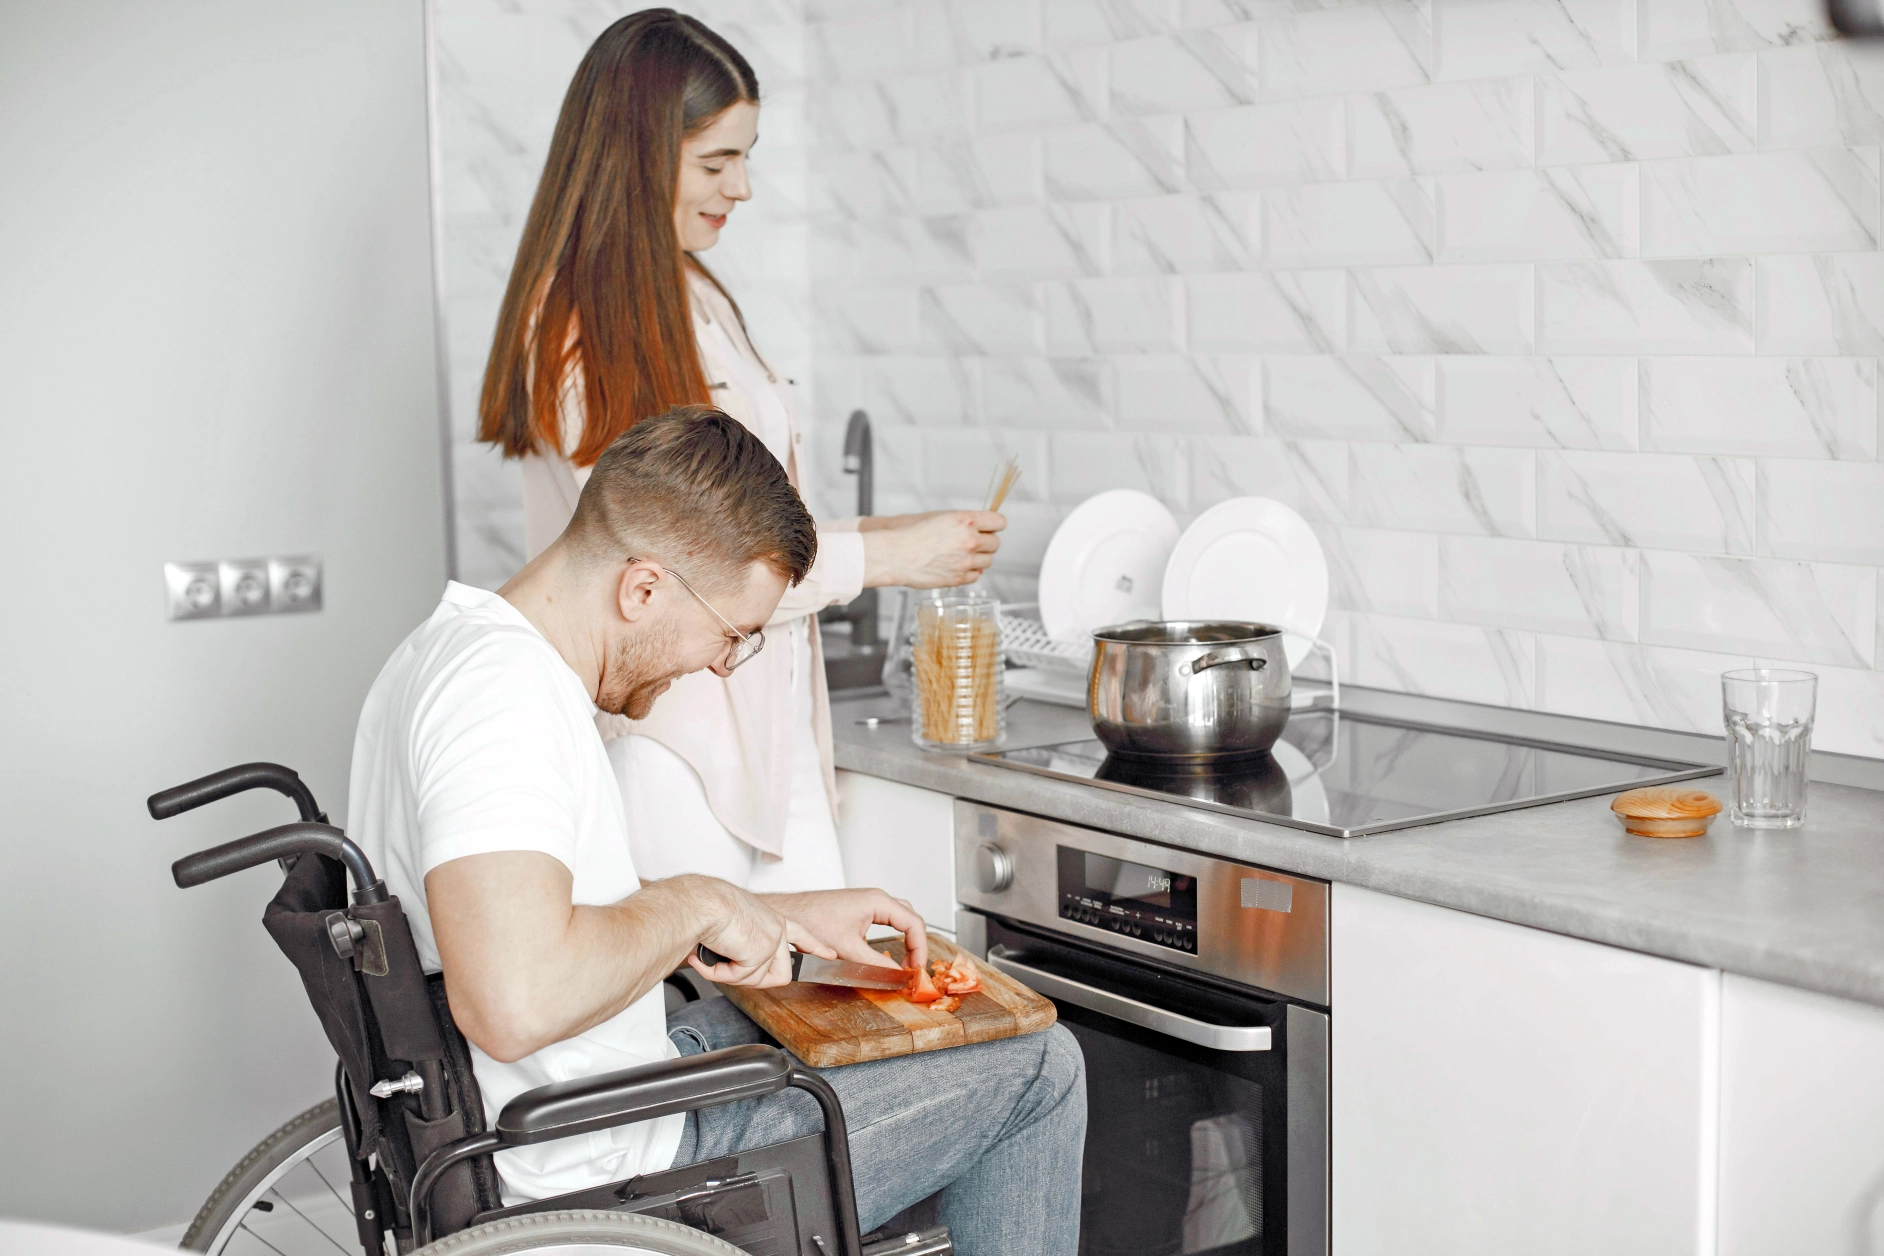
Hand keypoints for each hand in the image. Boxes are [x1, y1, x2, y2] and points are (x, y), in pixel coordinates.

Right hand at [687, 881, 838, 988]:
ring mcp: (773, 940)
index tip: (830, 955)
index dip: (815, 947)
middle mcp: (776, 927)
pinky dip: (718, 973)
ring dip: (733, 975)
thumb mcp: (731, 925)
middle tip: (727, 966)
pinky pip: (740, 979)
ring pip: (759, 979)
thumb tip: (735, 961)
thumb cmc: (706, 908)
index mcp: (770, 917)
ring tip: (716, 953)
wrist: (700, 903)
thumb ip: (744, 943)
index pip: (800, 934)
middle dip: (751, 977)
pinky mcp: (763, 951)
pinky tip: (708, 957)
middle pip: (780, 972)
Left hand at [762, 888, 929, 974]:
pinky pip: (886, 921)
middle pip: (910, 920)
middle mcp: (876, 898)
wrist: (788, 913)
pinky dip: (893, 937)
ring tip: (905, 964)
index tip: (916, 970)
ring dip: (905, 941)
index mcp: (878, 902)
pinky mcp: (859, 910)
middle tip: (913, 968)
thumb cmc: (811, 921)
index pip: (913, 924)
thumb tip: (897, 976)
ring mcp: (868, 903)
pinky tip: (888, 955)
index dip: (920, 948)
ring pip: (900, 919)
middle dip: (915, 945)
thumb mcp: (848, 950)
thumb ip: (876, 965)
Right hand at [859, 511, 1003, 588]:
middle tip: (972, 542)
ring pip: (988, 561)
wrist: (895, 553)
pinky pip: (977, 575)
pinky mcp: (960, 578)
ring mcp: (966, 561)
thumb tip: (980, 526)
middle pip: (995, 543)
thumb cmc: (911, 533)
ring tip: (962, 555)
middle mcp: (970, 540)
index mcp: (966, 521)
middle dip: (986, 542)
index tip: (990, 527)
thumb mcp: (941, 516)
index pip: (999, 522)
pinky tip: (957, 565)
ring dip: (979, 558)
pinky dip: (970, 571)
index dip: (994, 525)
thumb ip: (964, 522)